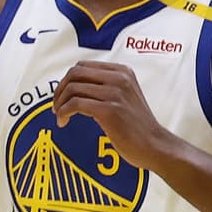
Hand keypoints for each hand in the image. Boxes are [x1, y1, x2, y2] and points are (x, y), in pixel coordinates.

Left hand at [54, 60, 176, 172]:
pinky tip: (63, 122)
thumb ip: (104, 86)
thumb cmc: (136, 124)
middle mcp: (119, 78)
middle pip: (75, 73)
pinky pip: (74, 104)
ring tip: (60, 116)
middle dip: (60, 89)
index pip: (82, 66)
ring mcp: (115, 93)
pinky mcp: (109, 110)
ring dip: (59, 103)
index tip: (62, 95)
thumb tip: (71, 85)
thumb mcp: (124, 96)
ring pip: (72, 88)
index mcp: (122, 71)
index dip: (67, 80)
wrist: (154, 145)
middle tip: (57, 106)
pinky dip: (63, 113)